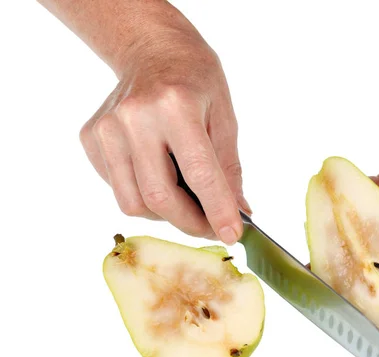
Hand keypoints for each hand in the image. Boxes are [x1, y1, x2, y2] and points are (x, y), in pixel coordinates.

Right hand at [79, 32, 249, 244]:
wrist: (152, 50)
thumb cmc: (195, 80)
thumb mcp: (225, 117)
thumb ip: (229, 170)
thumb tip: (238, 214)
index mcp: (175, 105)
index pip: (199, 174)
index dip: (217, 211)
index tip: (232, 235)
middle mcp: (134, 117)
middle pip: (160, 198)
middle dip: (191, 223)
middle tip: (212, 227)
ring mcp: (106, 128)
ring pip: (134, 203)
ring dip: (166, 214)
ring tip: (186, 198)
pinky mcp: (90, 138)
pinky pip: (119, 189)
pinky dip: (144, 195)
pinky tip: (159, 173)